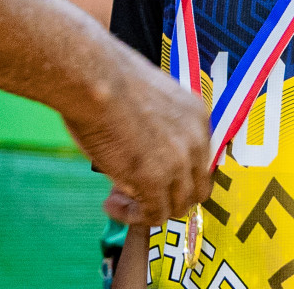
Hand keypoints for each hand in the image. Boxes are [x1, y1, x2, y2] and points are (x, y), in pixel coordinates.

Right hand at [64, 49, 211, 227]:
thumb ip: (158, 125)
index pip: (201, 161)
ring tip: (118, 200)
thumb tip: (144, 146)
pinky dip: (132, 216)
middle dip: (168, 197)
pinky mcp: (155, 180)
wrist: (93, 77)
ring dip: (148, 209)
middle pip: (196, 189)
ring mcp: (178, 162)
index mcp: (197, 115)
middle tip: (137, 194)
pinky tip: (111, 204)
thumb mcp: (149, 97)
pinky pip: (153, 215)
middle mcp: (196, 140)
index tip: (151, 176)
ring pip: (177, 206)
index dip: (177, 175)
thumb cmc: (107, 78)